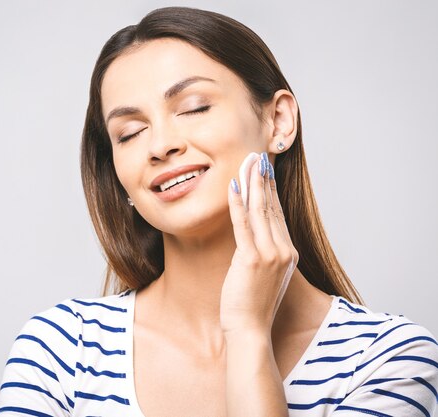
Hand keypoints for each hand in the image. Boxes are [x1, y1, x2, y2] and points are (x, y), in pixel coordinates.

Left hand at [220, 152, 297, 333]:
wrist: (250, 330)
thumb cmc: (253, 306)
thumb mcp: (266, 276)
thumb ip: (265, 256)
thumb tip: (256, 240)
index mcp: (288, 253)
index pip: (278, 214)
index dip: (271, 190)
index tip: (266, 171)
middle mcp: (283, 250)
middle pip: (271, 207)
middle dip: (263, 179)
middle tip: (257, 156)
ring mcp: (270, 254)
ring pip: (260, 211)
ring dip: (252, 184)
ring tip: (248, 163)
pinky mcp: (251, 259)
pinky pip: (243, 225)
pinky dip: (238, 204)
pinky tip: (233, 187)